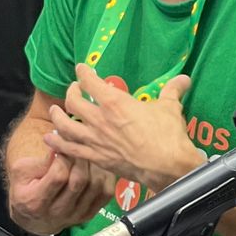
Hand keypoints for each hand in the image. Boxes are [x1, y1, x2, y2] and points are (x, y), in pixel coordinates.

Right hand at [7, 148, 113, 235]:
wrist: (34, 217)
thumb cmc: (26, 188)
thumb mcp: (21, 171)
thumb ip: (39, 160)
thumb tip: (60, 146)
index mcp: (36, 201)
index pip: (59, 176)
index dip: (64, 157)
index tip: (63, 145)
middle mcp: (58, 212)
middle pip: (80, 180)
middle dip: (80, 158)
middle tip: (78, 146)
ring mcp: (76, 215)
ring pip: (95, 186)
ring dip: (94, 166)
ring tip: (86, 154)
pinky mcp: (89, 214)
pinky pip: (105, 193)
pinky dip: (106, 177)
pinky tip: (97, 167)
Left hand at [45, 66, 204, 189]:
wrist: (167, 166)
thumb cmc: (168, 135)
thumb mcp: (170, 107)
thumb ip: (173, 90)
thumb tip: (184, 79)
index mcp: (115, 102)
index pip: (90, 81)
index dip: (83, 72)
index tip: (82, 69)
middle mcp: (99, 119)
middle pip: (73, 101)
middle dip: (71, 92)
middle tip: (75, 90)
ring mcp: (95, 140)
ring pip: (64, 125)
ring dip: (57, 116)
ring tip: (55, 112)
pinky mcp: (96, 158)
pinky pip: (70, 150)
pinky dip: (58, 144)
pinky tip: (51, 140)